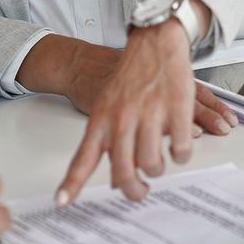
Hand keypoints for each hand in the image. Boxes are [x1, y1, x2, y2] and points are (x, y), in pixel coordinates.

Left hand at [55, 21, 234, 206]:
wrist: (153, 42)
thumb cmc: (130, 76)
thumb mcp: (107, 105)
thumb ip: (107, 140)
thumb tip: (115, 178)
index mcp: (101, 120)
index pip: (83, 158)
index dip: (72, 183)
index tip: (62, 201)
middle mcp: (122, 120)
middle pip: (124, 172)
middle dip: (134, 190)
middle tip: (140, 191)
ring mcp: (149, 115)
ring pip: (152, 164)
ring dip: (157, 171)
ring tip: (158, 164)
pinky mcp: (176, 110)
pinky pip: (180, 150)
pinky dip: (181, 155)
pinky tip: (178, 149)